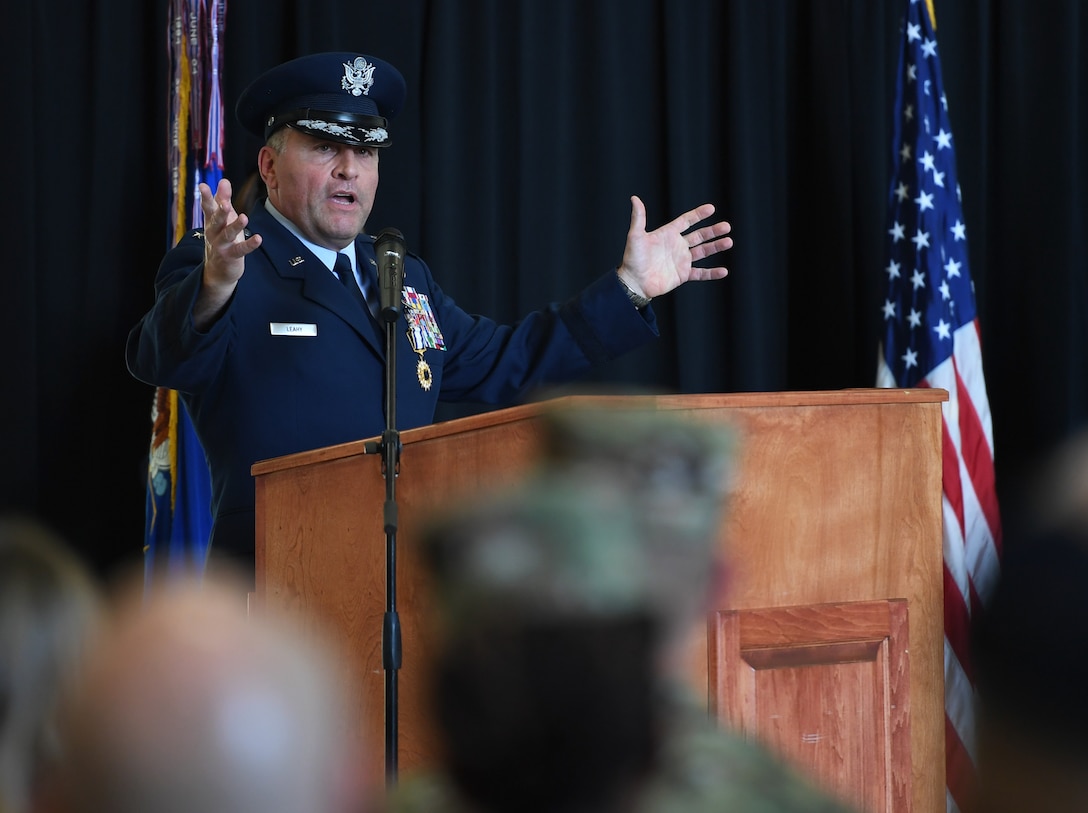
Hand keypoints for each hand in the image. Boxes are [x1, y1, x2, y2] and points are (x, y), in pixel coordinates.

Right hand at [192, 179, 261, 329]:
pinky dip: (250, 244)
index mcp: (211, 221)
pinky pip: (241, 250)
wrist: (218, 269)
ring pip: (228, 234)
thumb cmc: (221, 237)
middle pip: (216, 220)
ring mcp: (222, 245)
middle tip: (226, 204)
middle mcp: (214, 232)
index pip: (208, 207)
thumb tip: (224, 180)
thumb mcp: (222, 218)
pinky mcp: (232, 256)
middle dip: (221, 212)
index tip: (202, 186)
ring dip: (235, 226)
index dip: (206, 197)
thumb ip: (223, 199)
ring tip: (244, 218)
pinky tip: (258, 239)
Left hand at [616, 195, 732, 298]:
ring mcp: (681, 260)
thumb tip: (634, 198)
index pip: (686, 221)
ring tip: (728, 242)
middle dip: (713, 231)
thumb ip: (638, 218)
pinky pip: (701, 273)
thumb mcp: (635, 236)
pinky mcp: (683, 275)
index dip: (698, 215)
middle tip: (726, 226)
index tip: (711, 209)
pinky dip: (712, 273)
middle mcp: (677, 246)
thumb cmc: (632, 259)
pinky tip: (724, 271)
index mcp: (668, 234)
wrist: (634, 282)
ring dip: (716, 247)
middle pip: (699, 235)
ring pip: (703, 251)